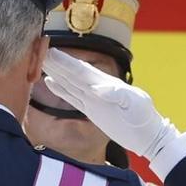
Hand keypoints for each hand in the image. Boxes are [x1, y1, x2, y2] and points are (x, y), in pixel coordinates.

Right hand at [40, 50, 185, 175]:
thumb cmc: (144, 118)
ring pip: (69, 82)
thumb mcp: (135, 105)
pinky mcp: (91, 110)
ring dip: (55, 72)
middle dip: (56, 62)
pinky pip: (72, 97)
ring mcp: (93, 99)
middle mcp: (97, 88)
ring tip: (40, 61)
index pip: (81, 71)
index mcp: (105, 84)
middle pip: (71, 73)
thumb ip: (118, 94)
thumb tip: (97, 88)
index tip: (51, 51)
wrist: (148, 135)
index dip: (65, 62)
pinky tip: (49, 82)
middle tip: (38, 49)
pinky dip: (60, 89)